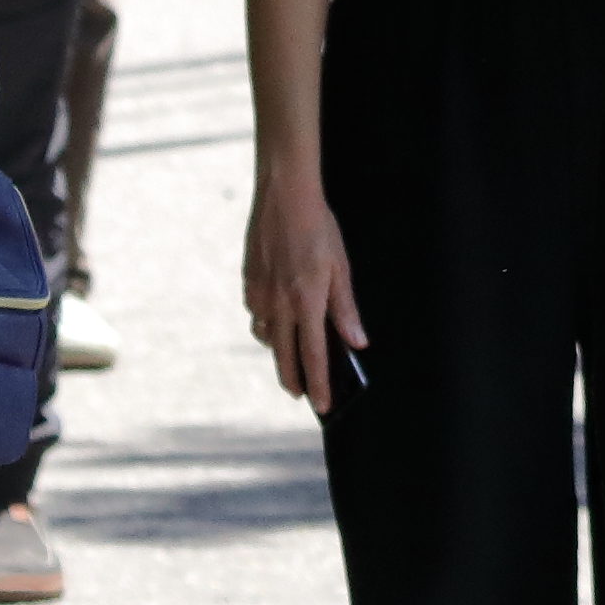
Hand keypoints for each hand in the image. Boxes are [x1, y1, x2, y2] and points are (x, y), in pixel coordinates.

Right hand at [245, 159, 373, 410]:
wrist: (283, 199)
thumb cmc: (319, 230)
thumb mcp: (341, 267)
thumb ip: (346, 308)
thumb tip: (356, 341)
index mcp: (307, 302)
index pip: (314, 356)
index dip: (319, 383)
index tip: (323, 405)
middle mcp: (279, 305)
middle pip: (285, 356)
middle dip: (293, 380)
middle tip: (301, 396)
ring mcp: (260, 296)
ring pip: (267, 338)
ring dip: (280, 353)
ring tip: (291, 363)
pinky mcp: (248, 284)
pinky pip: (257, 316)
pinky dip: (267, 327)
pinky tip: (275, 326)